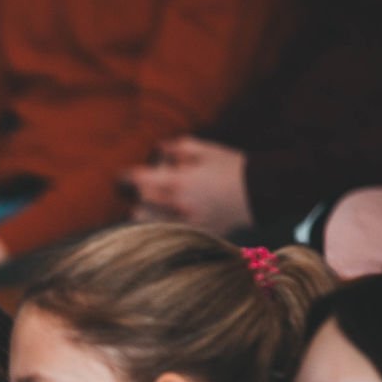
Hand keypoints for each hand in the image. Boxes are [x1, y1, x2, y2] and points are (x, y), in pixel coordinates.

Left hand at [125, 137, 252, 235]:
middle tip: (141, 188)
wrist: (261, 191)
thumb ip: (177, 147)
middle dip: (138, 193)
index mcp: (178, 181)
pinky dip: (159, 226)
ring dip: (143, 212)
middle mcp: (178, 205)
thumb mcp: (206, 149)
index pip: (139, 180)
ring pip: (148, 222)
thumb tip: (157, 149)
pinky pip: (166, 233)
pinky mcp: (194, 234)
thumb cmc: (232, 167)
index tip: (121, 175)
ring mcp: (185, 223)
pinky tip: (162, 219)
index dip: (125, 177)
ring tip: (148, 205)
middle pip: (140, 202)